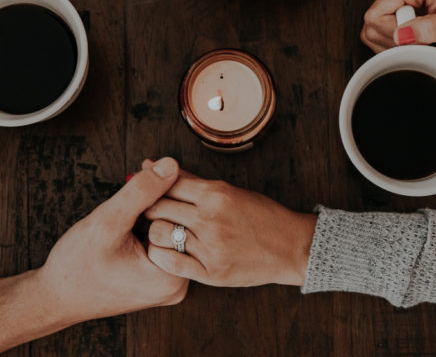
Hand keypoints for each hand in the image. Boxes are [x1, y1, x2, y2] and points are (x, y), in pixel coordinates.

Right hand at [30, 157, 188, 323]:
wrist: (57, 297)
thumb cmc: (77, 265)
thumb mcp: (108, 221)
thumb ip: (141, 192)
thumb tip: (171, 165)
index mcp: (172, 277)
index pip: (184, 217)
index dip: (167, 186)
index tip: (147, 166)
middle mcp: (177, 284)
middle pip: (180, 224)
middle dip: (162, 194)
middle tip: (142, 170)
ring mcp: (168, 284)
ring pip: (171, 230)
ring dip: (155, 206)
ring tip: (135, 190)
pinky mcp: (157, 280)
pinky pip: (162, 241)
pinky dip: (149, 221)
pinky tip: (133, 210)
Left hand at [142, 164, 316, 286]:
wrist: (290, 247)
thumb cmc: (260, 215)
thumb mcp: (228, 190)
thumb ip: (190, 180)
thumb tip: (153, 164)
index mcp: (215, 193)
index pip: (167, 183)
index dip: (150, 186)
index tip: (145, 190)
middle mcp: (211, 218)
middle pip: (157, 207)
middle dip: (147, 208)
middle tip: (147, 211)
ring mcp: (210, 247)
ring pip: (159, 234)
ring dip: (154, 231)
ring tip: (160, 231)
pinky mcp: (211, 272)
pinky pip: (170, 263)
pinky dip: (160, 255)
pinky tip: (166, 251)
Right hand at [361, 0, 435, 51]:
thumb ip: (431, 28)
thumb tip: (401, 36)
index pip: (377, 17)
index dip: (394, 36)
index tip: (419, 38)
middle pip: (372, 24)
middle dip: (396, 40)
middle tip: (422, 38)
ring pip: (372, 29)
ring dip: (395, 41)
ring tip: (419, 34)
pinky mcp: (389, 0)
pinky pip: (378, 27)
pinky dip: (394, 37)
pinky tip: (412, 32)